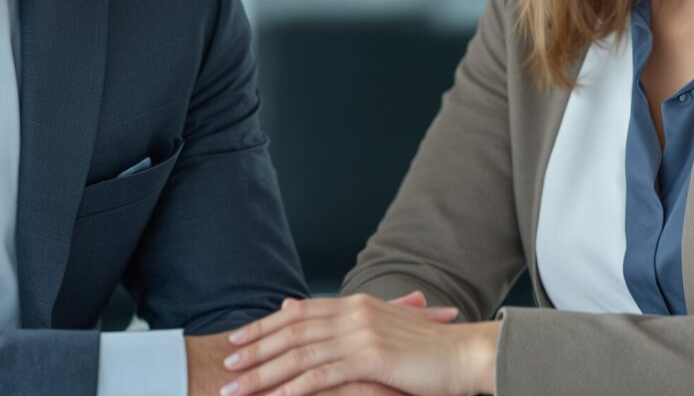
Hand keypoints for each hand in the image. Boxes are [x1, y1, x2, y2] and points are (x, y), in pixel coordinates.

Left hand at [216, 293, 500, 395]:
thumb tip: (299, 309)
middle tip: (226, 363)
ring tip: (236, 388)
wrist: (467, 354)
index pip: (298, 313)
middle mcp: (353, 314)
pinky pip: (323, 375)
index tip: (237, 340)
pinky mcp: (371, 358)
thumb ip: (346, 322)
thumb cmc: (429, 351)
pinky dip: (295, 388)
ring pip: (300, 355)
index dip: (264, 327)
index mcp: (355, 304)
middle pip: (291, 332)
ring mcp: (361, 334)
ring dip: (264, 374)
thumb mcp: (384, 329)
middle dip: (255, 349)